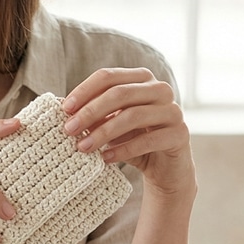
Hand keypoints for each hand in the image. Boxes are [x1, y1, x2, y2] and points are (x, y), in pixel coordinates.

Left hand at [61, 68, 195, 197]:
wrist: (164, 167)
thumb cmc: (132, 140)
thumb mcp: (109, 124)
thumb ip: (93, 114)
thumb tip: (64, 110)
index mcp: (141, 79)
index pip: (108, 76)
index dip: (84, 90)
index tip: (65, 109)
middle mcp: (160, 89)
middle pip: (120, 94)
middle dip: (90, 112)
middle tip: (68, 130)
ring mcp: (173, 110)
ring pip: (133, 116)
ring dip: (103, 132)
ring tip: (83, 147)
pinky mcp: (180, 134)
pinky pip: (148, 140)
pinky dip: (123, 150)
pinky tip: (105, 158)